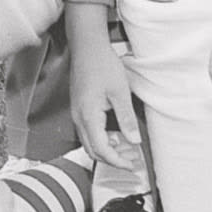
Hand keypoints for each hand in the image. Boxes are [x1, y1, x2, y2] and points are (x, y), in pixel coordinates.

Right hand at [64, 13, 142, 173]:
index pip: (101, 150)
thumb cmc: (101, 64)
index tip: (132, 165)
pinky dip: (102, 139)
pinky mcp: (79, 108)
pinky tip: (115, 135)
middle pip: (92, 150)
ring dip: (107, 150)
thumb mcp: (120, 92)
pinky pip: (88, 131)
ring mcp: (77, 112)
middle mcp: (79, 117)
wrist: (87, 46)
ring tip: (126, 149)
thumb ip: (126, 119)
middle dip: (112, 160)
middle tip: (131, 161)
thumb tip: (133, 140)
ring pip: (89, 142)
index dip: (117, 162)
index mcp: (88, 116)